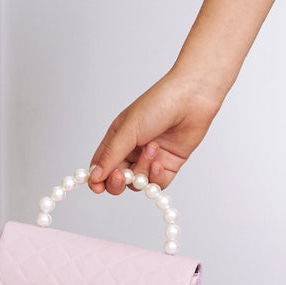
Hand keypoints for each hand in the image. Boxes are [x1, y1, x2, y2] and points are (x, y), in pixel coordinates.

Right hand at [87, 70, 223, 196]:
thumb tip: (93, 177)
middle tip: (122, 176)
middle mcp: (133, 149)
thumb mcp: (129, 129)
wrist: (192, 97)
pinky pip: (158, 183)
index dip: (97, 178)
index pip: (101, 164)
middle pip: (118, 178)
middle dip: (118, 182)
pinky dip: (156, 177)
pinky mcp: (170, 163)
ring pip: (138, 182)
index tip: (96, 187)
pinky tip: (160, 162)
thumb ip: (111, 155)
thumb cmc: (158, 104)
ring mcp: (152, 158)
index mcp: (118, 138)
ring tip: (153, 148)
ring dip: (143, 170)